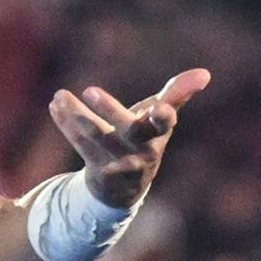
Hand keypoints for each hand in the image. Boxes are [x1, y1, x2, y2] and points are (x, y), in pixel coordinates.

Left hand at [48, 68, 210, 206]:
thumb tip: (205, 73)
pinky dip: (66, 124)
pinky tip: (55, 106)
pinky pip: (81, 145)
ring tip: (59, 96)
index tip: (159, 107)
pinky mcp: (99, 174)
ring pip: (96, 137)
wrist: (125, 187)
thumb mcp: (160, 119)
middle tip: (90, 90)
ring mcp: (121, 165)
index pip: (166, 124)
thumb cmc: (144, 140)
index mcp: (160, 134)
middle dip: (110, 110)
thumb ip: (177, 94)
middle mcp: (143, 151)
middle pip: (129, 130)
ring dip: (76, 114)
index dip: (163, 117)